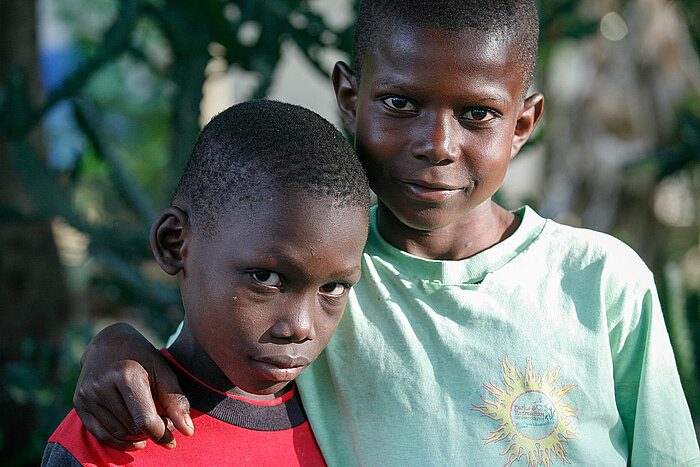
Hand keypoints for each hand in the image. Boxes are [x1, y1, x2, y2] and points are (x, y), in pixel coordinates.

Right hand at [73, 322, 193, 449]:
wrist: (109, 341)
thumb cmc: (143, 357)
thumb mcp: (163, 372)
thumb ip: (176, 401)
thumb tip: (187, 432)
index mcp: (127, 375)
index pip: (145, 419)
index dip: (162, 434)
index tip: (173, 440)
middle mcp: (103, 385)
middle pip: (133, 427)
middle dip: (152, 431)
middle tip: (163, 423)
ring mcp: (87, 394)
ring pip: (118, 432)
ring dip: (137, 436)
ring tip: (150, 425)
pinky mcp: (79, 402)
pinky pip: (100, 434)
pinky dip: (119, 441)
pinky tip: (135, 439)